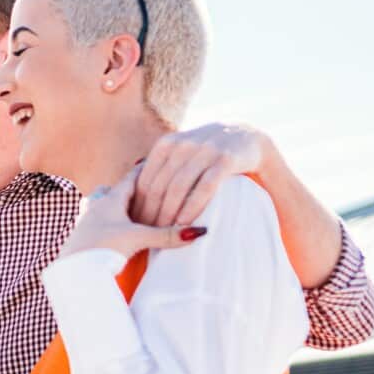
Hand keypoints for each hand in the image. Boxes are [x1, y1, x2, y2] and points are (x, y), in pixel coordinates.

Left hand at [62, 168, 206, 260]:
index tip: (158, 159)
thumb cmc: (101, 250)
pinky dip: (112, 222)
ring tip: (133, 203)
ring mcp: (88, 222)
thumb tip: (198, 231)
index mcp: (110, 200)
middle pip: (119, 191)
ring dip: (122, 205)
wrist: (72, 272)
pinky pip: (101, 223)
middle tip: (149, 179)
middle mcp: (97, 207)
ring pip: (107, 206)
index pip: (133, 178)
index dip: (147, 170)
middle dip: (135, 187)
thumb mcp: (138, 239)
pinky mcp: (84, 238)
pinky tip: (115, 228)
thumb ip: (166, 235)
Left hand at [133, 123, 267, 226]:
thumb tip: (128, 197)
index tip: (133, 227)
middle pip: (158, 186)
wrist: (246, 137)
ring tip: (163, 234)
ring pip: (178, 188)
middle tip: (146, 236)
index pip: (143, 180)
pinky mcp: (225, 159)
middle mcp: (183, 145)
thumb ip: (160, 170)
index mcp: (166, 144)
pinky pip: (205, 187)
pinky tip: (187, 224)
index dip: (137, 205)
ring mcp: (204, 150)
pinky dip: (193, 207)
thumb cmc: (205, 154)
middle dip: (150, 213)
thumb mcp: (180, 154)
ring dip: (169, 214)